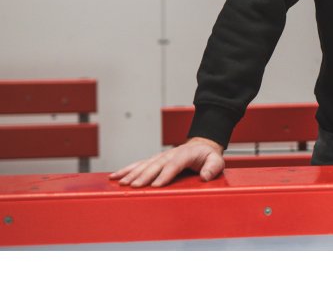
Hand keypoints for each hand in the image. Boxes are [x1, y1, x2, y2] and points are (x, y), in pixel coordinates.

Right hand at [109, 137, 225, 187]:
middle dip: (144, 176)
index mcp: (186, 154)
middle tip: (134, 186)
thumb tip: (205, 176)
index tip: (156, 185)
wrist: (201, 146)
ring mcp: (161, 156)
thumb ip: (213, 168)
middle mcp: (171, 154)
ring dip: (132, 173)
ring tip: (121, 183)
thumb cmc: (208, 156)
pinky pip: (139, 164)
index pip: (174, 164)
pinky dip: (127, 170)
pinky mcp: (155, 160)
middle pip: (156, 165)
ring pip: (145, 165)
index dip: (165, 174)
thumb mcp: (216, 161)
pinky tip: (116, 176)